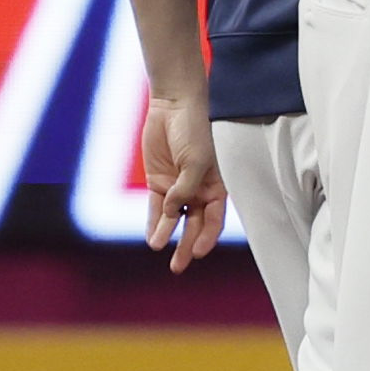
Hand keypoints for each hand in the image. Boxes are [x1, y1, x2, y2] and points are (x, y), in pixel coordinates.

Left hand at [140, 89, 226, 267]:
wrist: (174, 105)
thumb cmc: (195, 129)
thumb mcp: (195, 160)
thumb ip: (185, 188)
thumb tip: (171, 212)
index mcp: (217, 186)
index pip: (214, 219)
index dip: (208, 237)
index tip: (199, 252)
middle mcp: (199, 191)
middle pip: (194, 224)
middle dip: (187, 245)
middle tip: (178, 265)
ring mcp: (178, 187)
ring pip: (174, 219)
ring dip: (168, 235)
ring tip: (161, 249)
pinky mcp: (159, 182)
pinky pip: (156, 208)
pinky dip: (154, 223)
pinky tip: (152, 238)